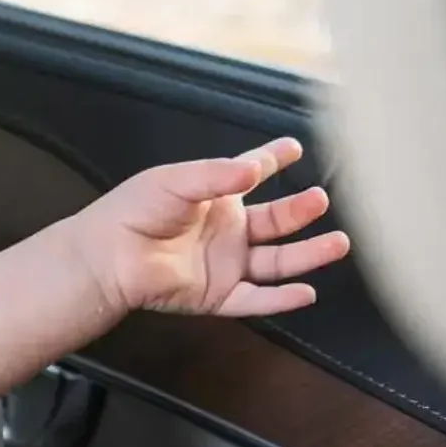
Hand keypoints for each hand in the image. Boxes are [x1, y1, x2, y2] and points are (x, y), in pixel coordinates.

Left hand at [75, 138, 351, 316]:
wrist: (106, 256)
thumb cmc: (133, 212)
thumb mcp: (175, 181)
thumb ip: (217, 175)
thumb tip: (254, 168)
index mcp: (215, 198)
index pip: (252, 174)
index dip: (274, 160)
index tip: (295, 147)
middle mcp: (226, 231)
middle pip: (276, 221)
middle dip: (300, 210)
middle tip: (320, 199)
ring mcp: (225, 264)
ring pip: (277, 262)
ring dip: (308, 254)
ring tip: (338, 243)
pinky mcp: (217, 295)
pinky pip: (256, 299)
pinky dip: (281, 299)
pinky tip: (306, 291)